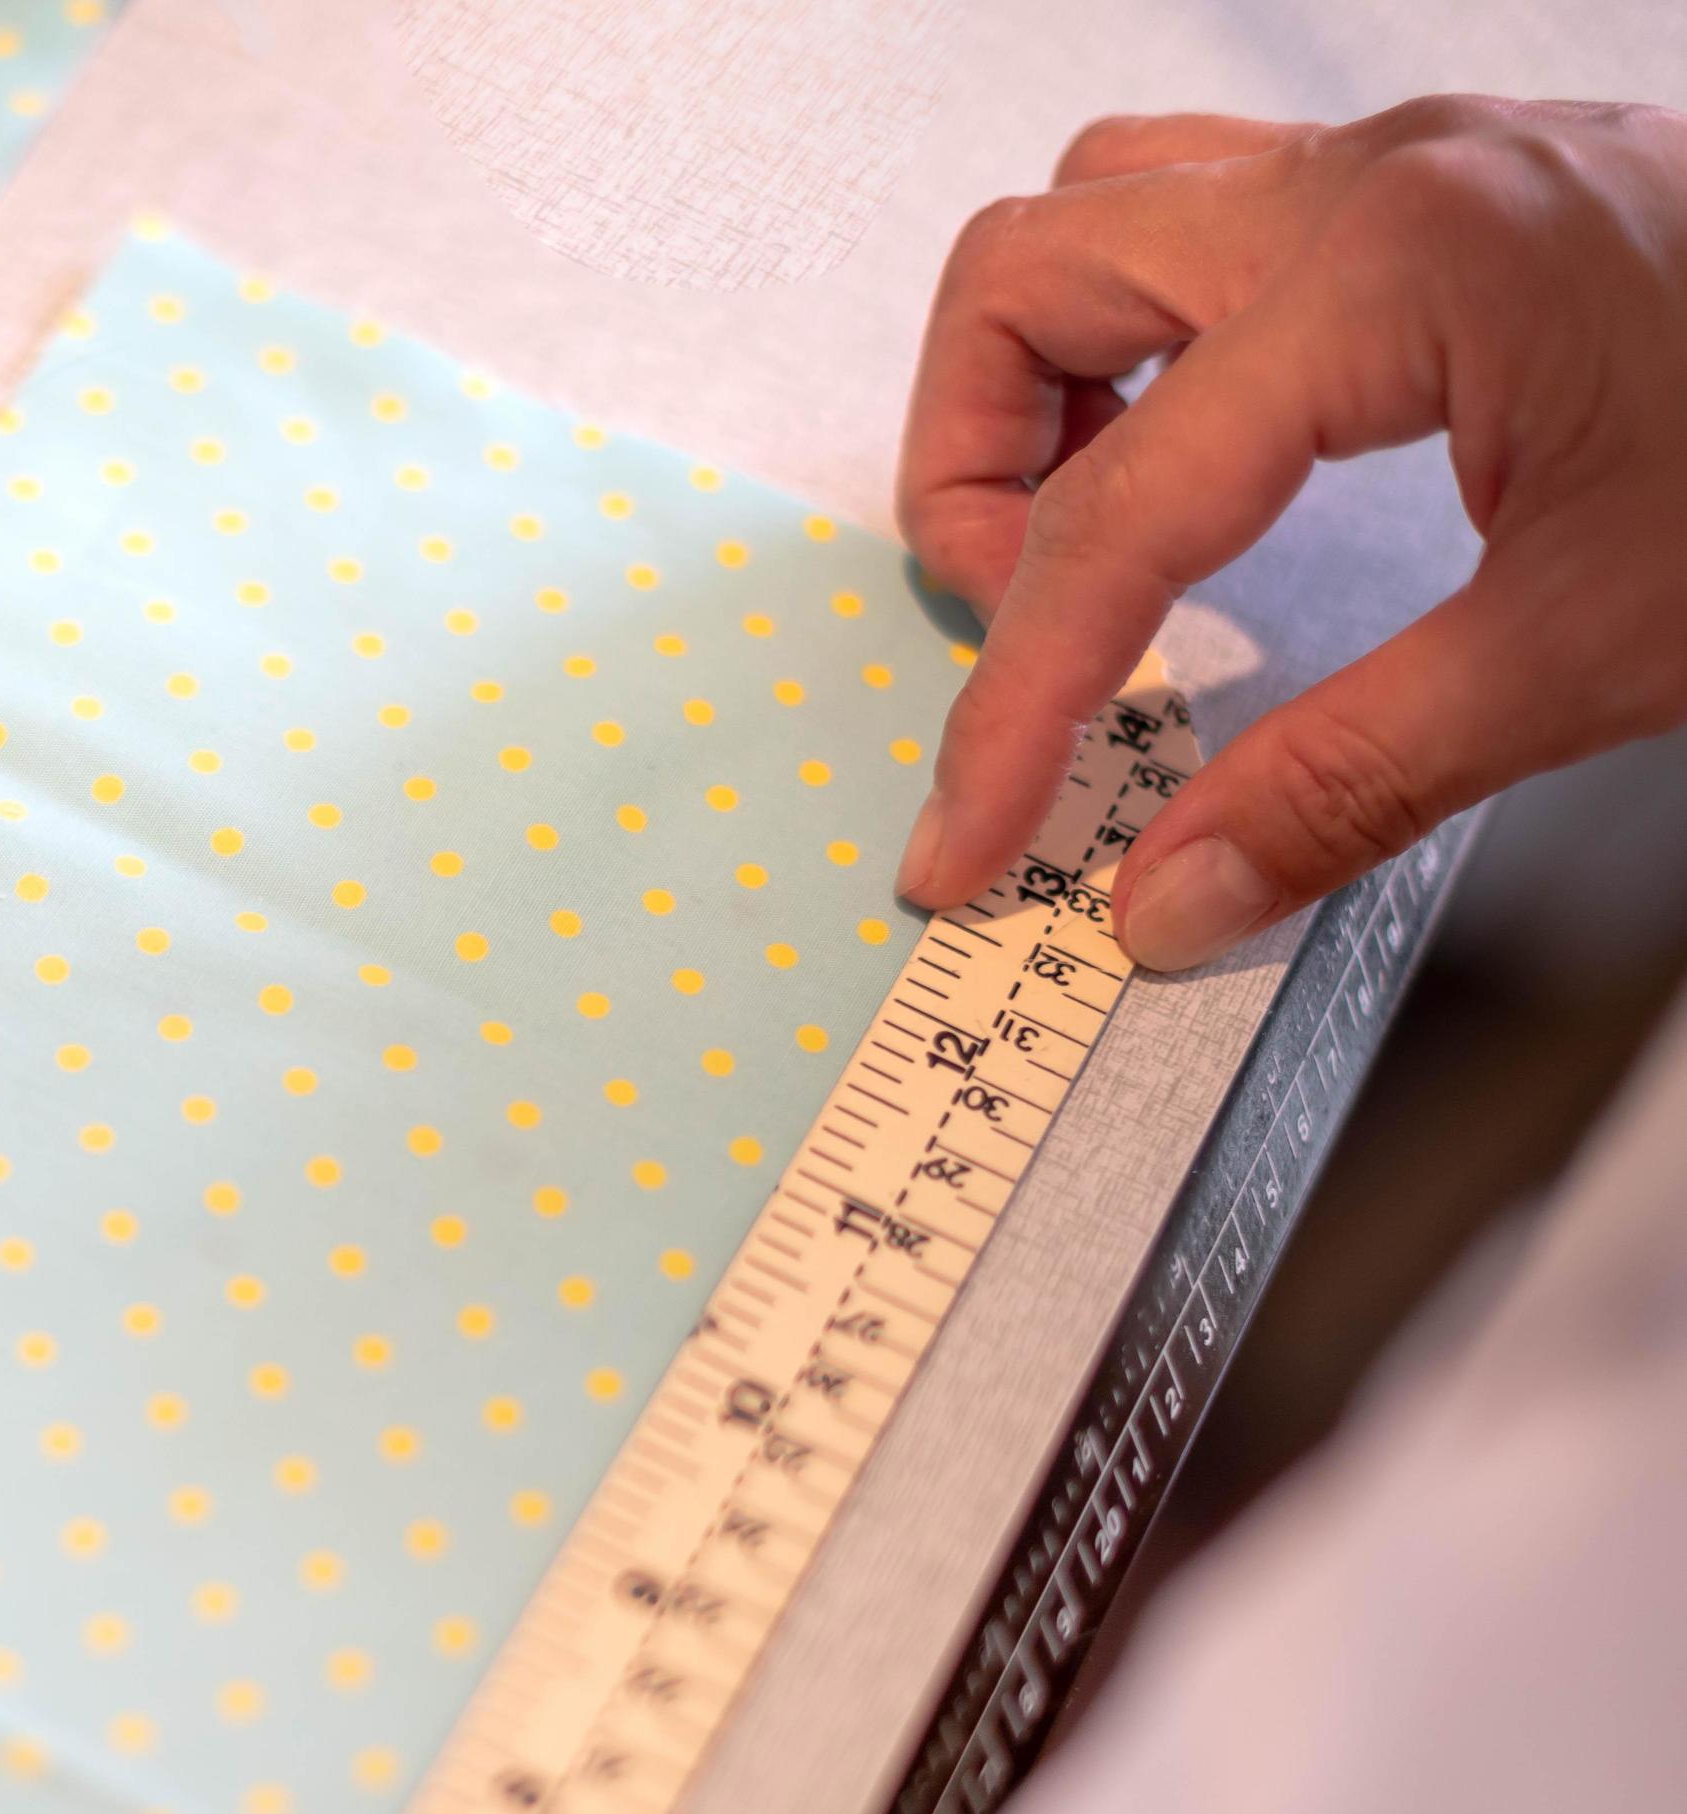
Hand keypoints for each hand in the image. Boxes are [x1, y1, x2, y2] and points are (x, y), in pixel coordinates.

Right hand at [892, 97, 1686, 968]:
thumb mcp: (1597, 652)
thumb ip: (1349, 782)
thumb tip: (1171, 896)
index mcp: (1404, 272)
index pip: (1119, 512)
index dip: (1019, 697)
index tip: (971, 831)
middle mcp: (1376, 179)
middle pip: (1027, 278)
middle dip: (970, 474)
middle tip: (1013, 629)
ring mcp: (1405, 163)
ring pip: (1095, 215)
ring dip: (1039, 378)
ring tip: (1074, 535)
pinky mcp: (1438, 191)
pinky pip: (1201, 219)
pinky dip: (1140, 339)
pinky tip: (1192, 455)